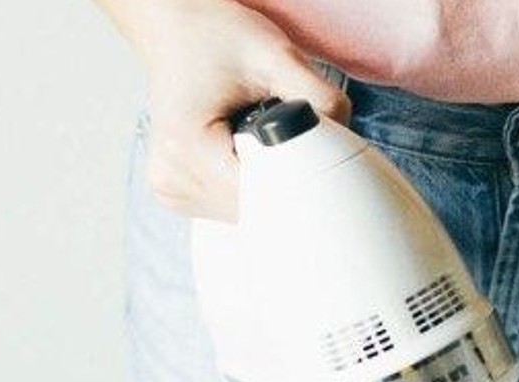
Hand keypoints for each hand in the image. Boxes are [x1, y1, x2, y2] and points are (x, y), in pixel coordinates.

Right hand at [102, 0, 349, 220]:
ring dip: (267, 187)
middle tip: (286, 138)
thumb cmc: (214, 36)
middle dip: (284, 183)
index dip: (298, 184)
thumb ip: (319, 99)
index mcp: (187, 149)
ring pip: (247, 216)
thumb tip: (346, 142)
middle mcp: (172, 177)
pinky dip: (249, 185)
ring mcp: (172, 189)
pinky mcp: (179, 193)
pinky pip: (231, 208)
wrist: (175, 27)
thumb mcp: (275, 54)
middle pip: (256, 213)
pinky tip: (244, 152)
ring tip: (256, 139)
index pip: (263, 200)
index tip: (311, 160)